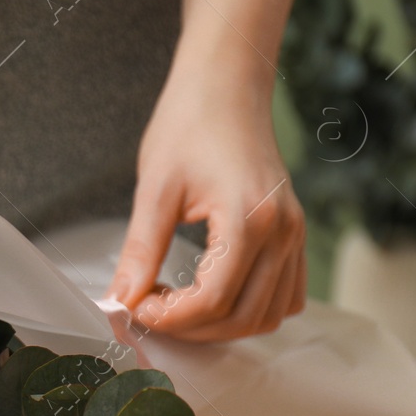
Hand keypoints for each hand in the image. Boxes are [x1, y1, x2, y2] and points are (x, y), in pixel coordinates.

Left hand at [109, 74, 306, 340]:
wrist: (226, 87)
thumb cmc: (189, 125)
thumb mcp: (154, 189)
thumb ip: (140, 251)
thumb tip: (120, 300)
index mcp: (250, 220)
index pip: (213, 300)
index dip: (170, 316)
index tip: (136, 305)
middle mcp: (283, 232)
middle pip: (243, 317)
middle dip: (191, 328)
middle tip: (150, 308)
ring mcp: (295, 234)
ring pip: (268, 315)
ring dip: (221, 325)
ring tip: (177, 301)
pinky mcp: (294, 234)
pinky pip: (285, 294)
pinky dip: (249, 308)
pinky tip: (209, 293)